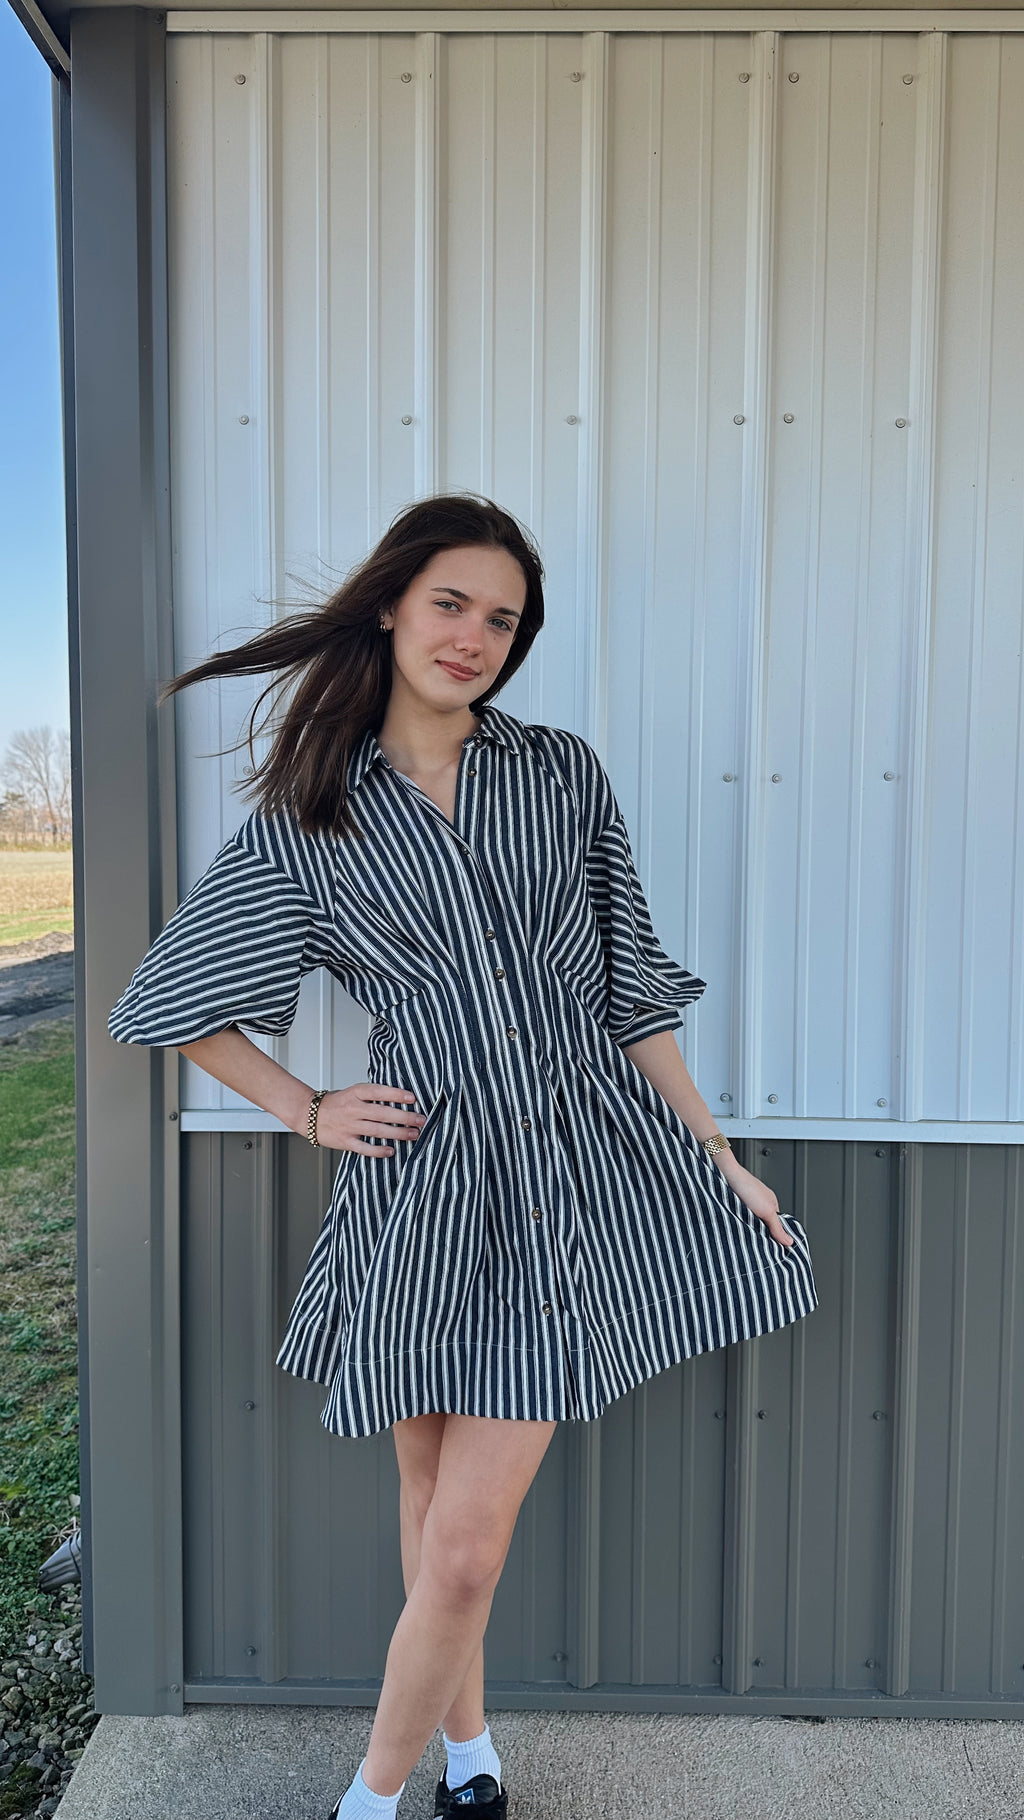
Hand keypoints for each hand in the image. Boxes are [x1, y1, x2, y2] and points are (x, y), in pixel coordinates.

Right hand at [311, 1082, 425, 1155]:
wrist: (309, 1115)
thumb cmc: (335, 1103)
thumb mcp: (353, 1092)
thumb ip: (373, 1095)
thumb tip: (400, 1097)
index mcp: (355, 1093)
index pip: (379, 1092)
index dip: (397, 1094)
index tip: (413, 1098)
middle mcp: (353, 1109)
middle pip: (383, 1113)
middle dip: (405, 1117)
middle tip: (421, 1119)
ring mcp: (349, 1126)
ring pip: (378, 1130)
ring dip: (398, 1133)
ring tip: (414, 1134)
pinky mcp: (346, 1141)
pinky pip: (365, 1148)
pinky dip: (378, 1150)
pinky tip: (391, 1151)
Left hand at [715, 1156, 793, 1248]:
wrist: (724, 1174)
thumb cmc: (746, 1185)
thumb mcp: (767, 1211)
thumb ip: (777, 1227)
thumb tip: (789, 1241)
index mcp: (771, 1203)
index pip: (776, 1225)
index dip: (774, 1237)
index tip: (773, 1249)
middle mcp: (759, 1203)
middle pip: (762, 1224)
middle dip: (760, 1233)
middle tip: (757, 1243)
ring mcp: (745, 1203)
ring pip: (749, 1222)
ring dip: (747, 1228)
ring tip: (744, 1233)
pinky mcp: (732, 1205)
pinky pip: (737, 1218)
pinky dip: (737, 1223)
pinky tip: (735, 1225)